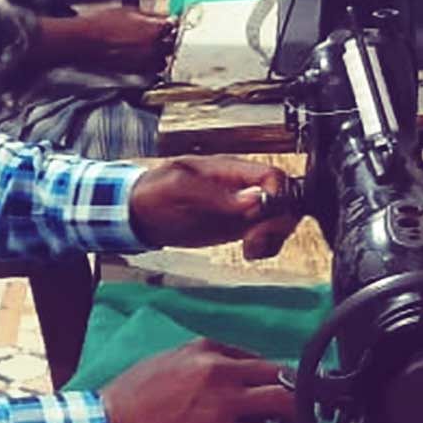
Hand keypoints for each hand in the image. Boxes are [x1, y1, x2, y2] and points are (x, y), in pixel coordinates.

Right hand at [71, 6, 177, 72]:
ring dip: (158, 55)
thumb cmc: (102, 25)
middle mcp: (154, 49)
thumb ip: (151, 15)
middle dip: (165, 40)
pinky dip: (147, 66)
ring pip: (162, 61)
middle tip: (155, 35)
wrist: (84, 43)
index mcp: (156, 30)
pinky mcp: (137, 74)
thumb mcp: (129, 11)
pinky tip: (137, 57)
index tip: (165, 24)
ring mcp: (146, 63)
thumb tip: (164, 17)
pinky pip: (150, 72)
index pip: (173, 27)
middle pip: (171, 46)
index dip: (168, 25)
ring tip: (144, 48)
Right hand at [101, 338, 296, 422]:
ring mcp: (223, 403)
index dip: (269, 379)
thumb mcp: (162, 366)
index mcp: (202, 351)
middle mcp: (218, 371)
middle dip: (294, 394)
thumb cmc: (127, 404)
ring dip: (295, 419)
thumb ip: (196, 367)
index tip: (273, 391)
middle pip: (278, 375)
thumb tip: (220, 380)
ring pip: (284, 402)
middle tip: (298, 412)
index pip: (254, 358)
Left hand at [128, 156, 299, 259]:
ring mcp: (241, 209)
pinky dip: (266, 246)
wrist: (137, 214)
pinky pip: (265, 235)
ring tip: (251, 249)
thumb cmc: (154, 192)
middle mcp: (241, 188)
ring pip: (280, 218)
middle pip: (284, 198)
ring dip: (274, 236)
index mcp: (229, 170)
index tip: (259, 217)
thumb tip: (253, 201)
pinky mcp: (237, 228)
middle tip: (253, 240)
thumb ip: (214, 194)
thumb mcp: (177, 188)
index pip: (272, 175)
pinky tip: (250, 253)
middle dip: (278, 221)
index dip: (277, 195)